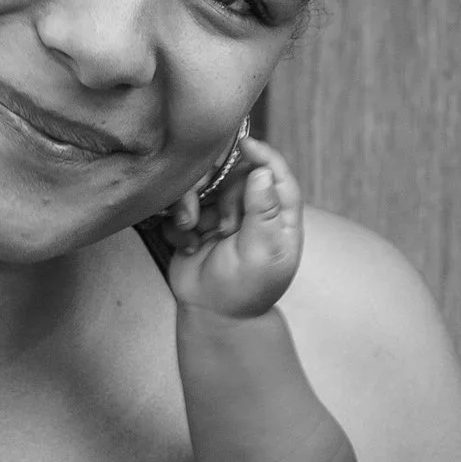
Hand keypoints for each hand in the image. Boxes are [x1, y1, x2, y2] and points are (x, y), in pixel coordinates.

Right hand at [161, 135, 299, 322]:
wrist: (213, 316)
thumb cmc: (246, 290)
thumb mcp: (262, 252)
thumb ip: (264, 211)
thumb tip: (262, 171)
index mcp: (279, 218)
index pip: (277, 176)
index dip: (264, 156)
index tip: (245, 145)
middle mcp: (252, 211)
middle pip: (235, 175)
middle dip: (222, 194)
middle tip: (222, 226)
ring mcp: (222, 216)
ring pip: (203, 188)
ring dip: (193, 206)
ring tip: (193, 230)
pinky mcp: (196, 225)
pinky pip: (182, 208)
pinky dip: (181, 226)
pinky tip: (189, 247)